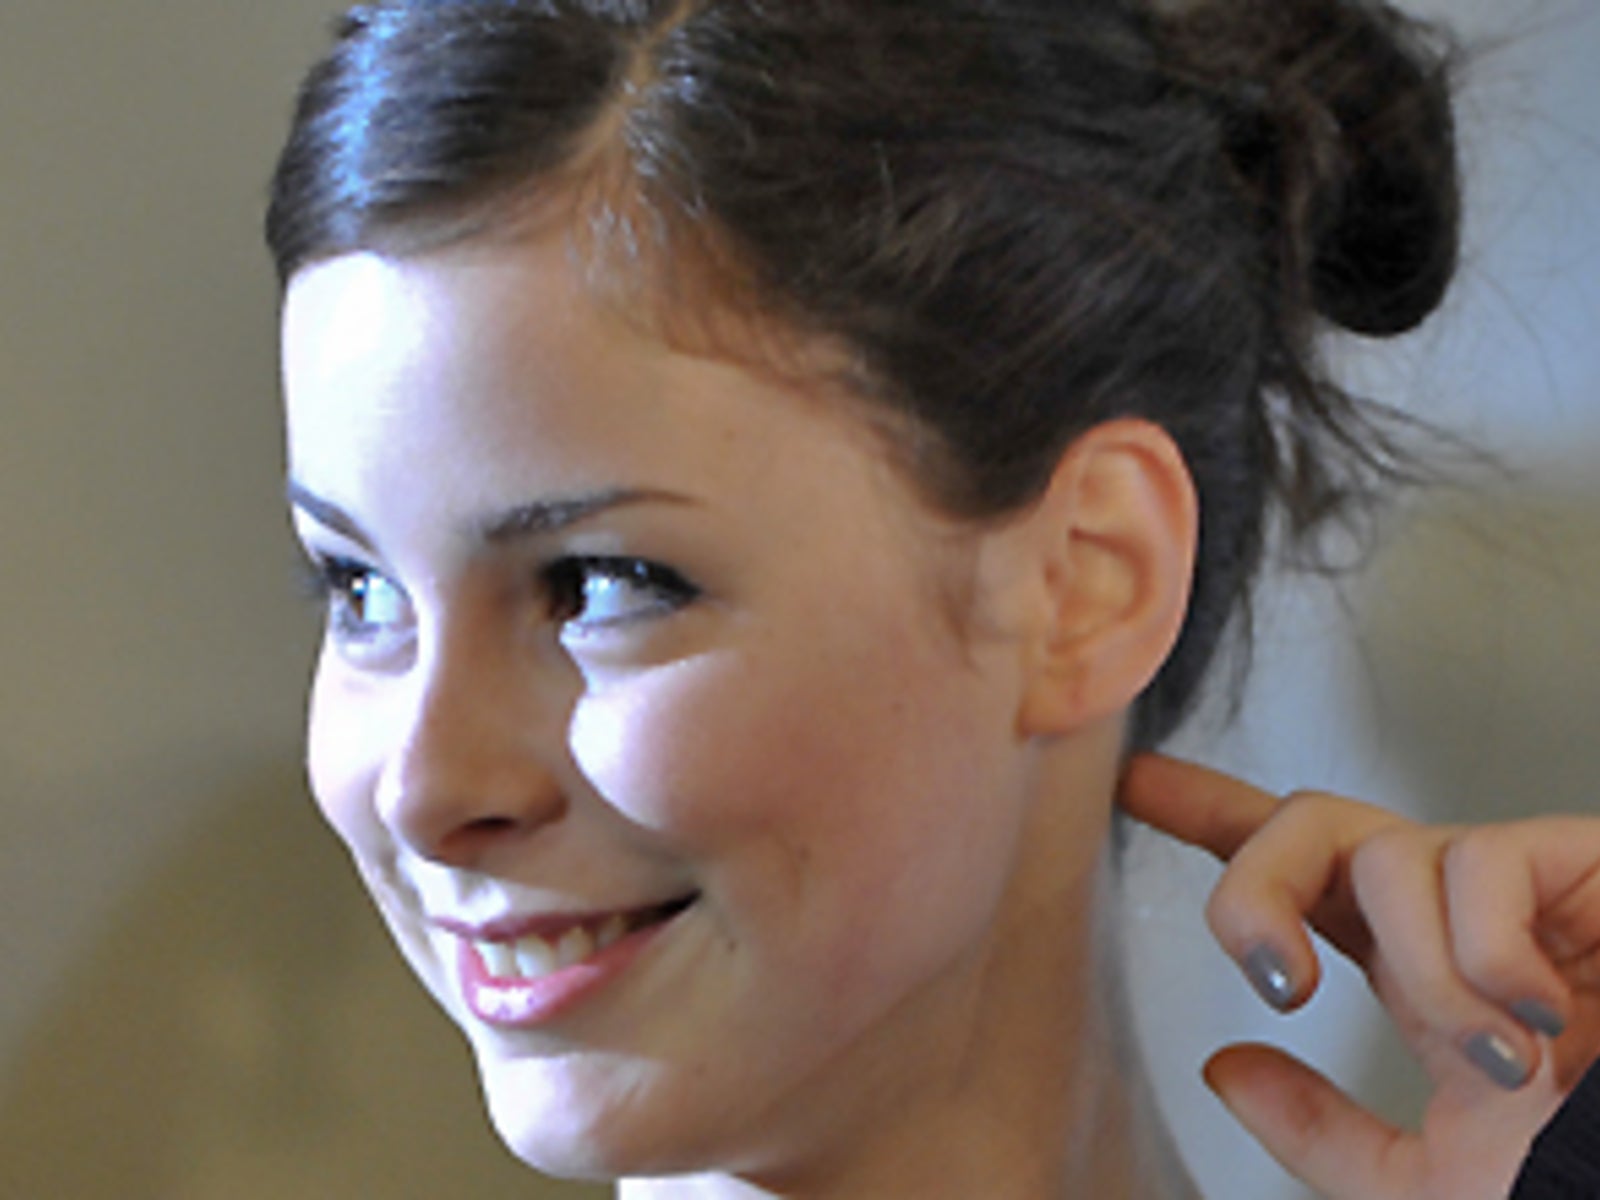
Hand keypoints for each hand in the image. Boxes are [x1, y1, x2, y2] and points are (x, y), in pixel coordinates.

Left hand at [1119, 753, 1599, 1199]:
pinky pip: (1475, 862)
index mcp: (1409, 972)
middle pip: (1309, 823)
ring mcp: (1519, 890)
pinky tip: (1542, 1013)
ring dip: (1422, 976)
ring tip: (1499, 1063)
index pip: (1297, 873)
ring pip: (1383, 847)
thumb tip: (1221, 1065)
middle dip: (1255, 883)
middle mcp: (1451, 918)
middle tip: (1276, 977)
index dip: (1209, 814)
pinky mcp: (1585, 866)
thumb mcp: (1437, 1185)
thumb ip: (1321, 1133)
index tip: (1132, 780)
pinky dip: (1483, 953)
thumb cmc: (1584, 1184)